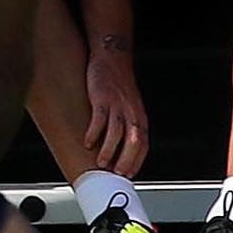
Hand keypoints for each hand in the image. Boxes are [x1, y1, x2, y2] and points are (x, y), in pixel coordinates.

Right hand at [81, 42, 148, 176]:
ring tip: (101, 162)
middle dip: (126, 159)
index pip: (143, 144)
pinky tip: (88, 142)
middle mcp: (131, 112)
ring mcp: (118, 105)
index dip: (137, 161)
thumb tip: (120, 149)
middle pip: (134, 141)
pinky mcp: (103, 97)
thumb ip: (128, 126)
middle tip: (116, 172)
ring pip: (117, 132)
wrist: (112, 58)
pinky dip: (94, 133)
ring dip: (109, 150)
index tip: (129, 174)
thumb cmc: (119, 85)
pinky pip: (99, 119)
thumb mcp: (130, 107)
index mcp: (139, 117)